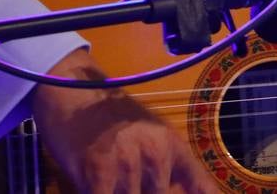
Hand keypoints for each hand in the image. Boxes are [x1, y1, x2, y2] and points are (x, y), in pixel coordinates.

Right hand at [31, 49, 216, 192]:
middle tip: (125, 175)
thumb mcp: (150, 134)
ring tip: (109, 177)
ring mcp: (129, 165)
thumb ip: (167, 165)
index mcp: (172, 145)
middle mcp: (157, 155)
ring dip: (120, 191)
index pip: (200, 184)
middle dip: (142, 192)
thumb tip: (172, 189)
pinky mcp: (99, 175)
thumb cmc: (111, 116)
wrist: (76, 92)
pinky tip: (96, 187)